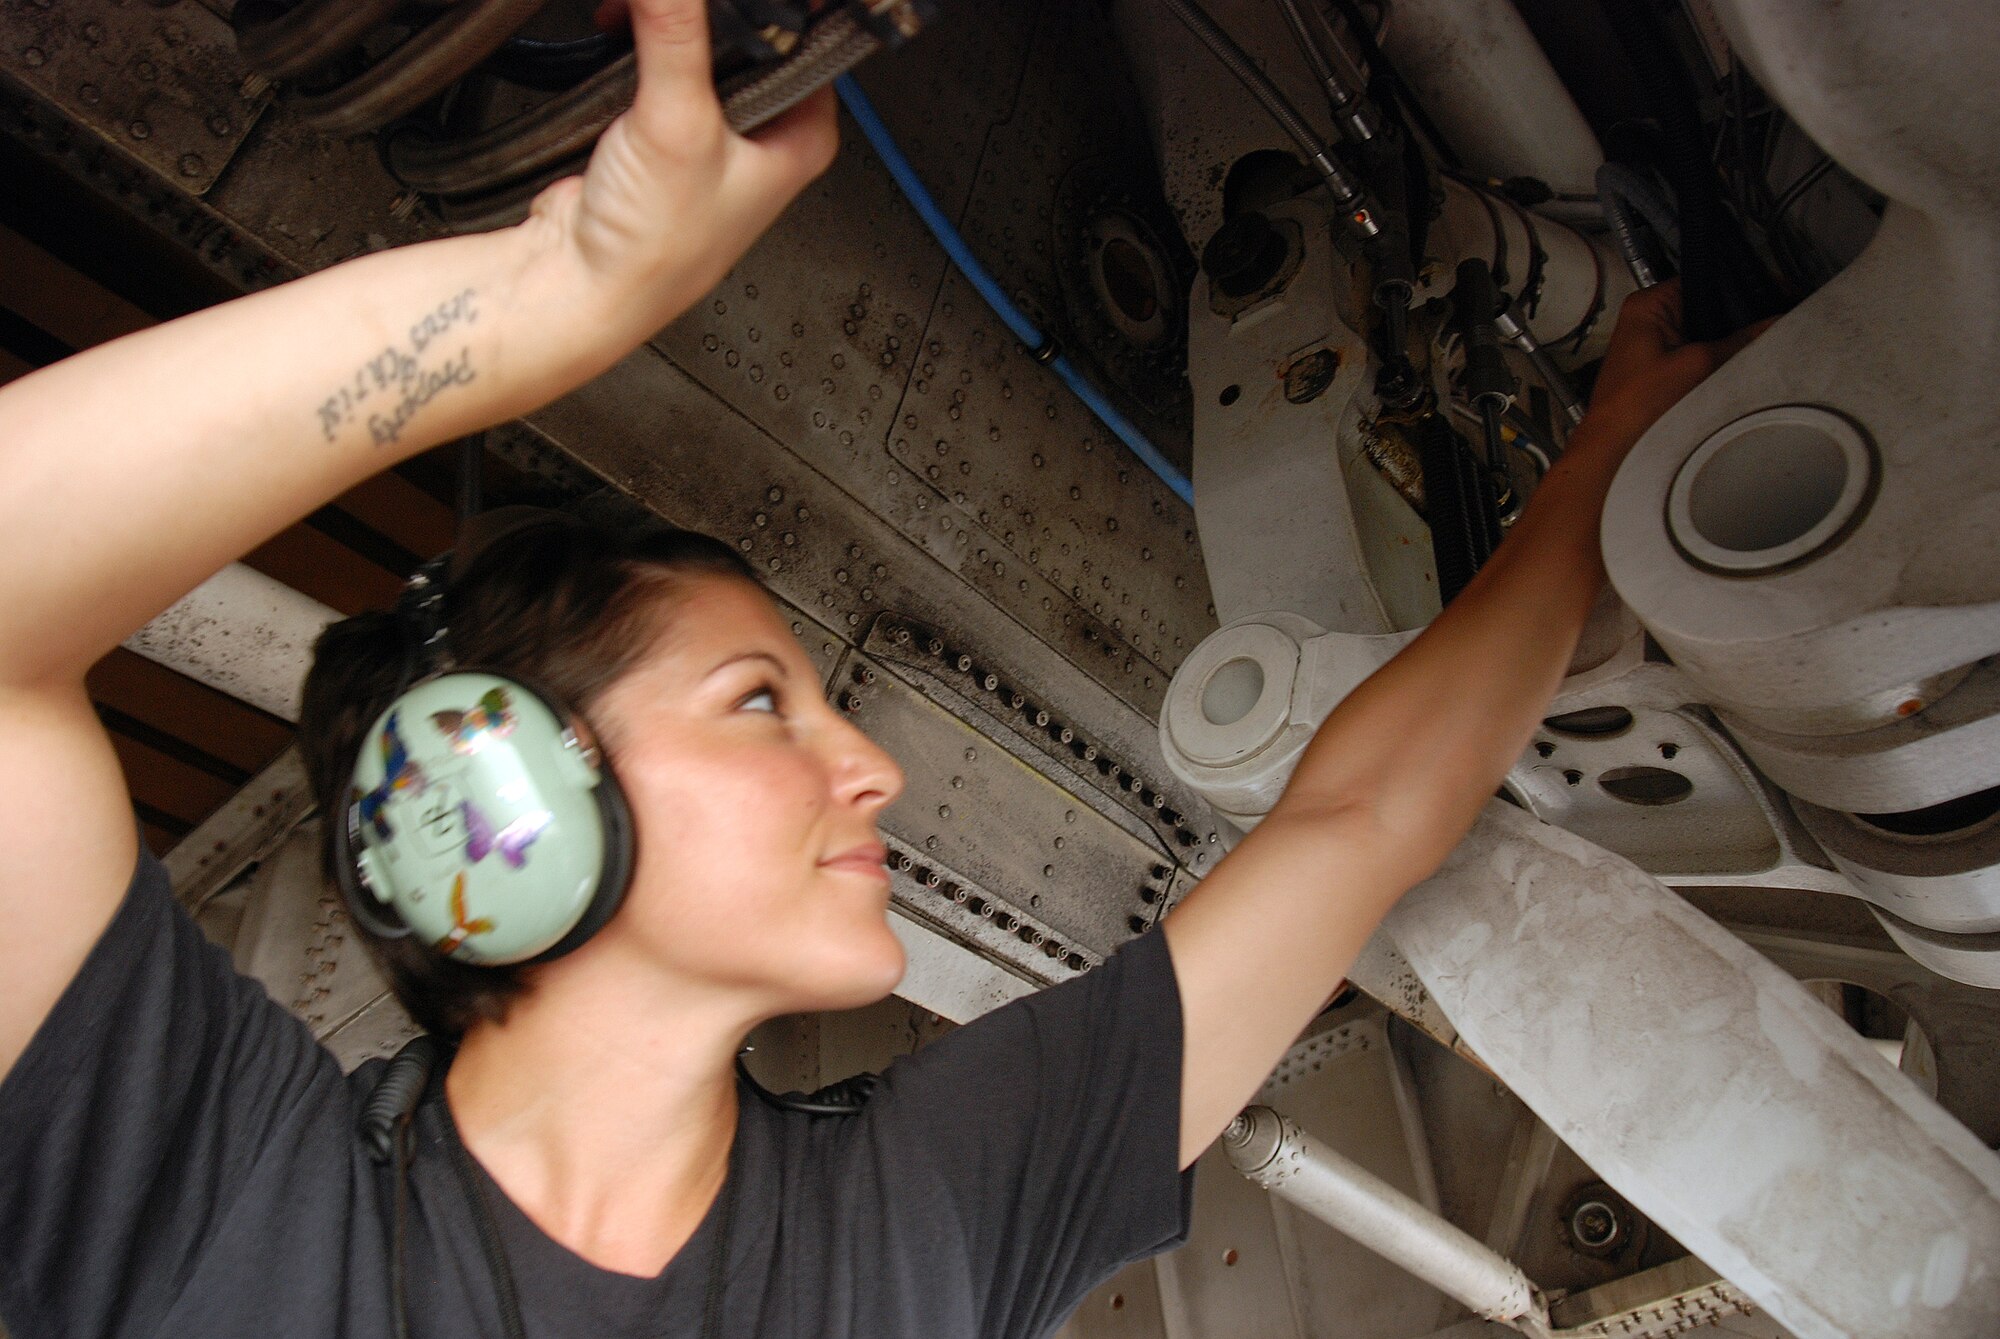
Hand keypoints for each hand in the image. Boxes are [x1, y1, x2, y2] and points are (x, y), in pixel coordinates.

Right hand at [531, 0, 839, 334]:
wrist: (581, 285)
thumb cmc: (654, 247)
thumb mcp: (676, 121)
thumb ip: (676, 33)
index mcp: (803, 139)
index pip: (809, 40)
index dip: (772, 10)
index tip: (724, 0)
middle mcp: (765, 138)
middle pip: (753, 38)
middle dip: (707, 11)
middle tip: (673, 4)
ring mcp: (713, 135)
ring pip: (703, 49)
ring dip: (667, 24)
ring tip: (631, 18)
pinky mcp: (664, 131)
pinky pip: (662, 66)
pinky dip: (639, 45)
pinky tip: (618, 39)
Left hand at [1583, 280, 1772, 449]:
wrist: (1615, 449)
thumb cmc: (1635, 407)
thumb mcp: (1698, 365)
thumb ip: (1742, 341)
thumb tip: (1775, 322)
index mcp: (1649, 304)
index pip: (1707, 278)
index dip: (1744, 284)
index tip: (1776, 291)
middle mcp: (1650, 318)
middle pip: (1710, 305)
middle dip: (1742, 314)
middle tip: (1777, 319)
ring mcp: (1657, 343)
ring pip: (1708, 330)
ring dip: (1732, 338)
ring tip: (1762, 342)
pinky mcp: (1664, 366)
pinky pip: (1701, 352)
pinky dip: (1720, 357)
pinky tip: (1740, 362)